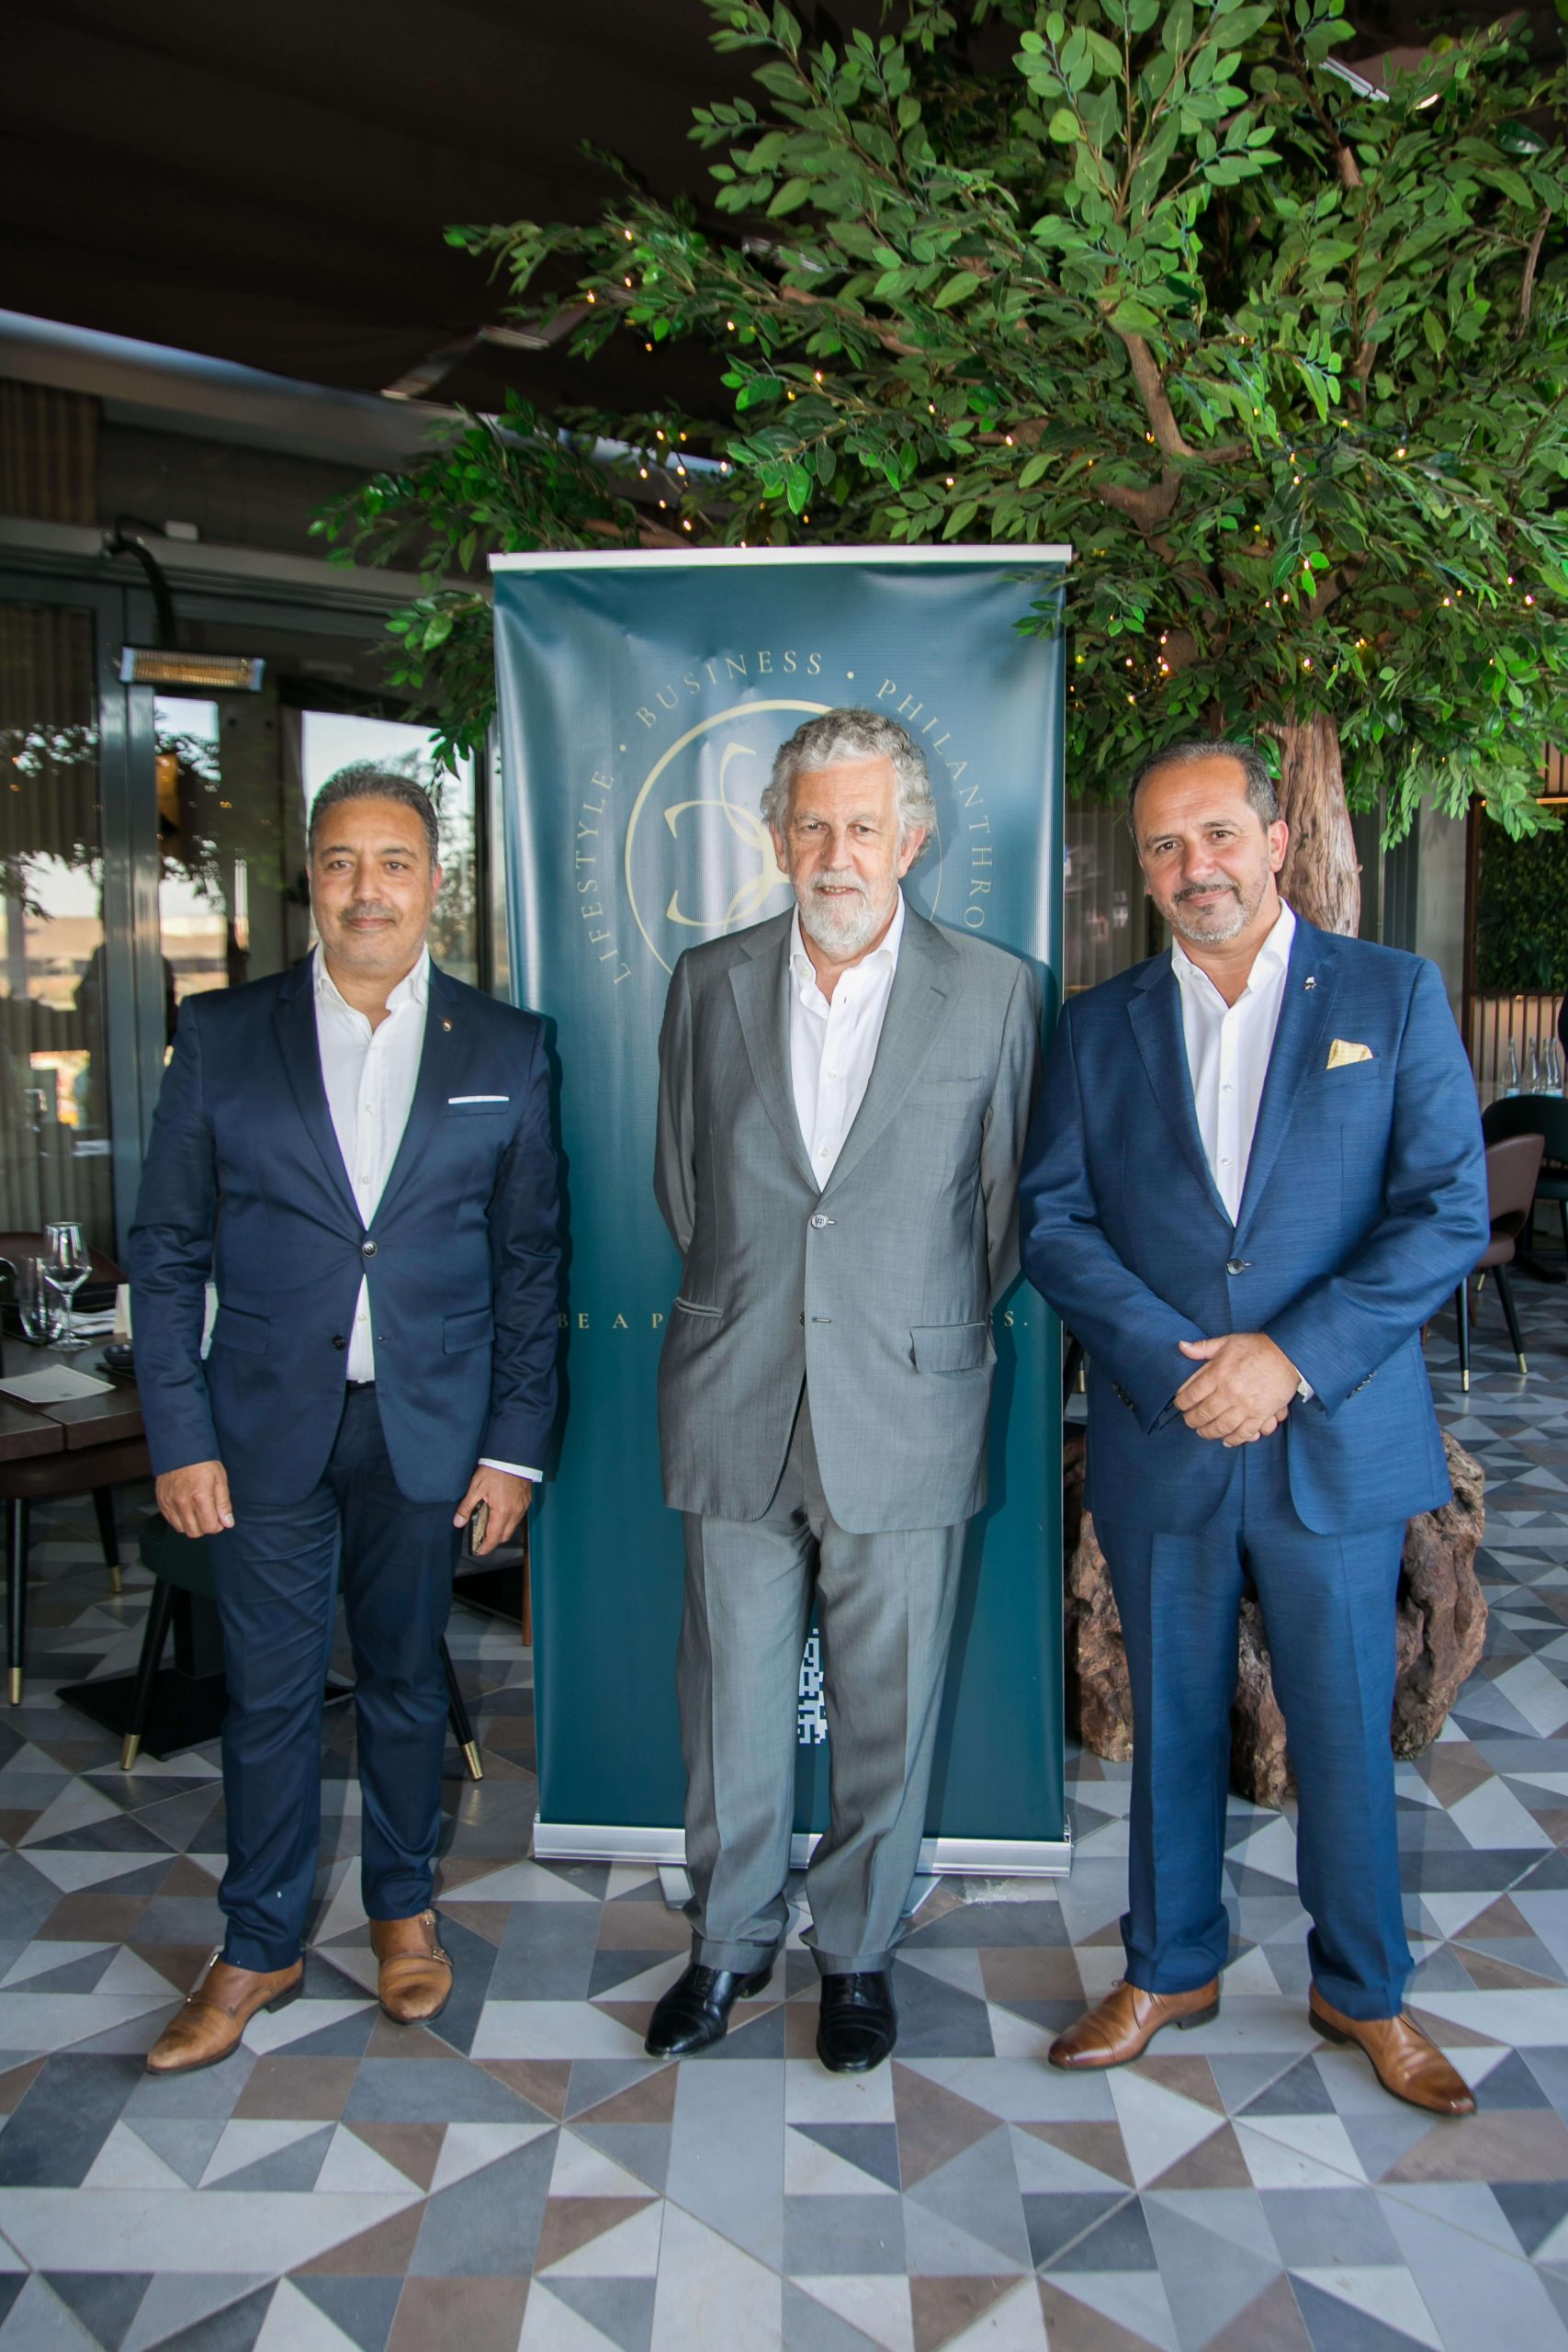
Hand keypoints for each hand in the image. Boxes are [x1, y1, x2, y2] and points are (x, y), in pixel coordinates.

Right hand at [156, 1459, 234, 1537]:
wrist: (181, 1449)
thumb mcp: (220, 1479)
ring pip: (182, 1529)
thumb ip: (223, 1504)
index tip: (219, 1519)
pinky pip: (171, 1521)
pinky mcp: (161, 1501)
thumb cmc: (202, 1461)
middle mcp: (182, 1502)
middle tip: (209, 1515)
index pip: (209, 1527)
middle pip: (195, 1532)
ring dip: (192, 1524)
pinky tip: (187, 1508)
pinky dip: (180, 1519)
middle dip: (205, 1527)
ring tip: (198, 1511)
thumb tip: (227, 1522)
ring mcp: (170, 1503)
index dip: (217, 1525)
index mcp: (200, 1497)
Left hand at [454, 1466, 530, 1555]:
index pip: (494, 1537)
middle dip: (493, 1540)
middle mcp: (515, 1512)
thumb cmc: (495, 1469)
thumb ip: (466, 1507)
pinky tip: (500, 1512)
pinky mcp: (527, 1500)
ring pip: (512, 1526)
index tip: (479, 1550)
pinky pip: (518, 1516)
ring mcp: (523, 1506)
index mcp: (502, 1511)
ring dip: (502, 1529)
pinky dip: (509, 1519)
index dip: (486, 1547)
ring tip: (489, 1523)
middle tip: (481, 1538)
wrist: (513, 1455)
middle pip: (505, 1535)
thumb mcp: (475, 1487)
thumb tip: (458, 1522)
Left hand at [1175, 1333, 1299, 1447]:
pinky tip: (1226, 1441)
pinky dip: (1234, 1440)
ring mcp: (1245, 1406)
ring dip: (1209, 1432)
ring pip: (1221, 1427)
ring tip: (1203, 1432)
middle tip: (1189, 1421)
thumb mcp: (1227, 1342)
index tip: (1180, 1405)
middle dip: (1192, 1420)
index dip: (1182, 1403)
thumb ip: (1202, 1347)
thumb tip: (1181, 1346)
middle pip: (1203, 1414)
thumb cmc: (1256, 1347)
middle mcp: (1229, 1392)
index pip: (1191, 1394)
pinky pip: (1244, 1433)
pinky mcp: (1261, 1414)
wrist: (1288, 1354)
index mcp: (1219, 1374)